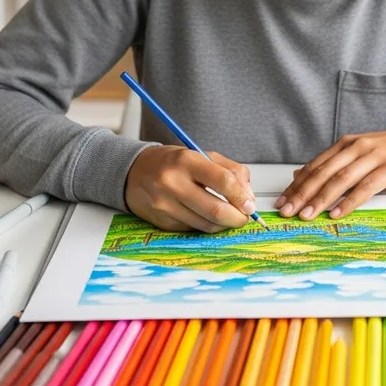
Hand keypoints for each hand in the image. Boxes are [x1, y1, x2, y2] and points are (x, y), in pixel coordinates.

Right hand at [125, 145, 255, 232]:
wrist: (135, 172)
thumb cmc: (174, 162)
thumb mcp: (203, 155)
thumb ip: (231, 171)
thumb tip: (248, 197)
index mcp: (187, 161)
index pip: (223, 181)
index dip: (241, 196)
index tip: (250, 205)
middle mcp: (173, 183)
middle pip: (215, 209)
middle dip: (237, 218)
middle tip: (244, 217)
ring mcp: (166, 205)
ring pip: (206, 224)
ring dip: (224, 224)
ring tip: (229, 217)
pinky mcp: (162, 222)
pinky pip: (194, 229)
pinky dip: (206, 226)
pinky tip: (207, 216)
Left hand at [275, 126, 385, 220]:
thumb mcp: (361, 154)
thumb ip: (334, 164)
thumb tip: (300, 175)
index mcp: (347, 143)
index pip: (315, 166)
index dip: (296, 184)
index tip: (282, 201)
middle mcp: (357, 147)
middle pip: (323, 172)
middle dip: (302, 193)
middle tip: (287, 211)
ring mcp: (374, 156)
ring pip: (341, 179)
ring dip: (321, 199)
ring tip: (307, 215)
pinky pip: (365, 187)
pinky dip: (349, 201)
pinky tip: (337, 212)